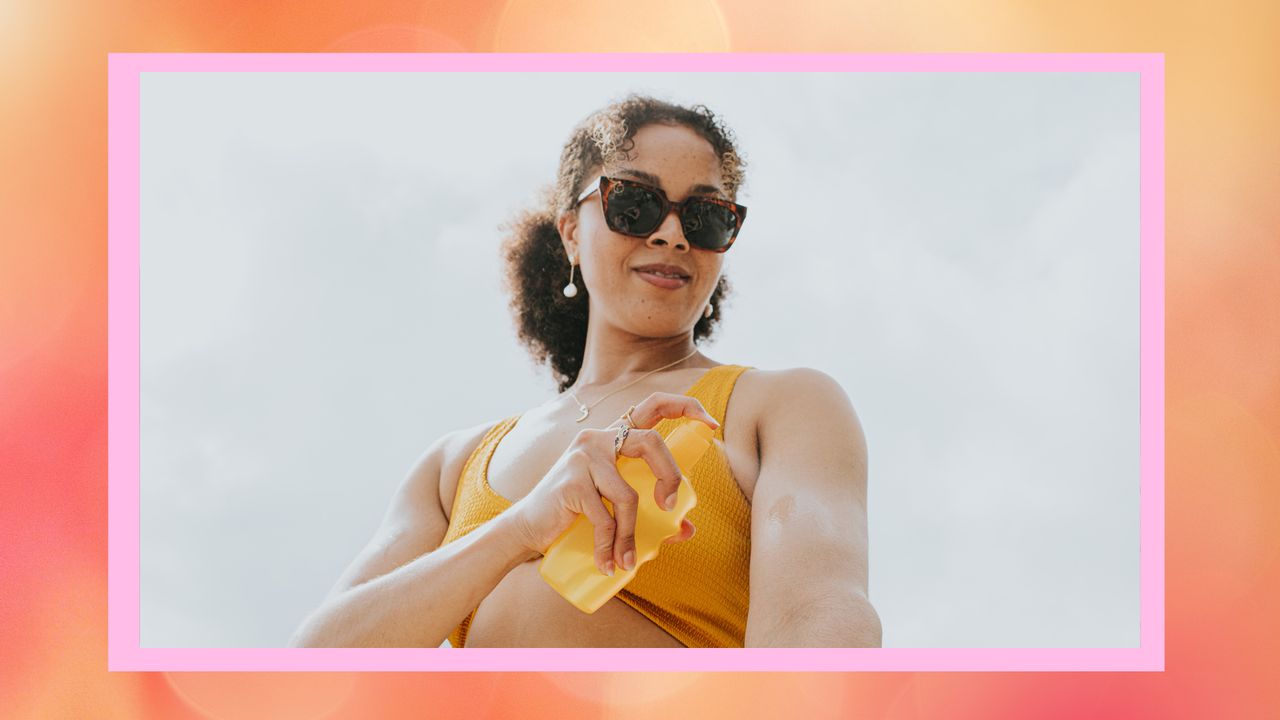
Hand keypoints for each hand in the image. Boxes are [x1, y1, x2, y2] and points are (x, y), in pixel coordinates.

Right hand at [506, 392, 719, 574]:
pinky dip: (610, 546)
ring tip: (628, 561)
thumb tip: (687, 529)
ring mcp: (582, 457)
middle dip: (670, 475)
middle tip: (670, 507)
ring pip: (628, 494)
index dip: (685, 407)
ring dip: (632, 534)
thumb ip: (650, 513)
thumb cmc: (576, 515)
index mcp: (614, 438)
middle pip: (651, 442)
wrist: (528, 527)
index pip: (653, 407)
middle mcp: (599, 439)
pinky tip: (608, 564)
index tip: (711, 424)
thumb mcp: (616, 509)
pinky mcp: (570, 482)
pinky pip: (605, 518)